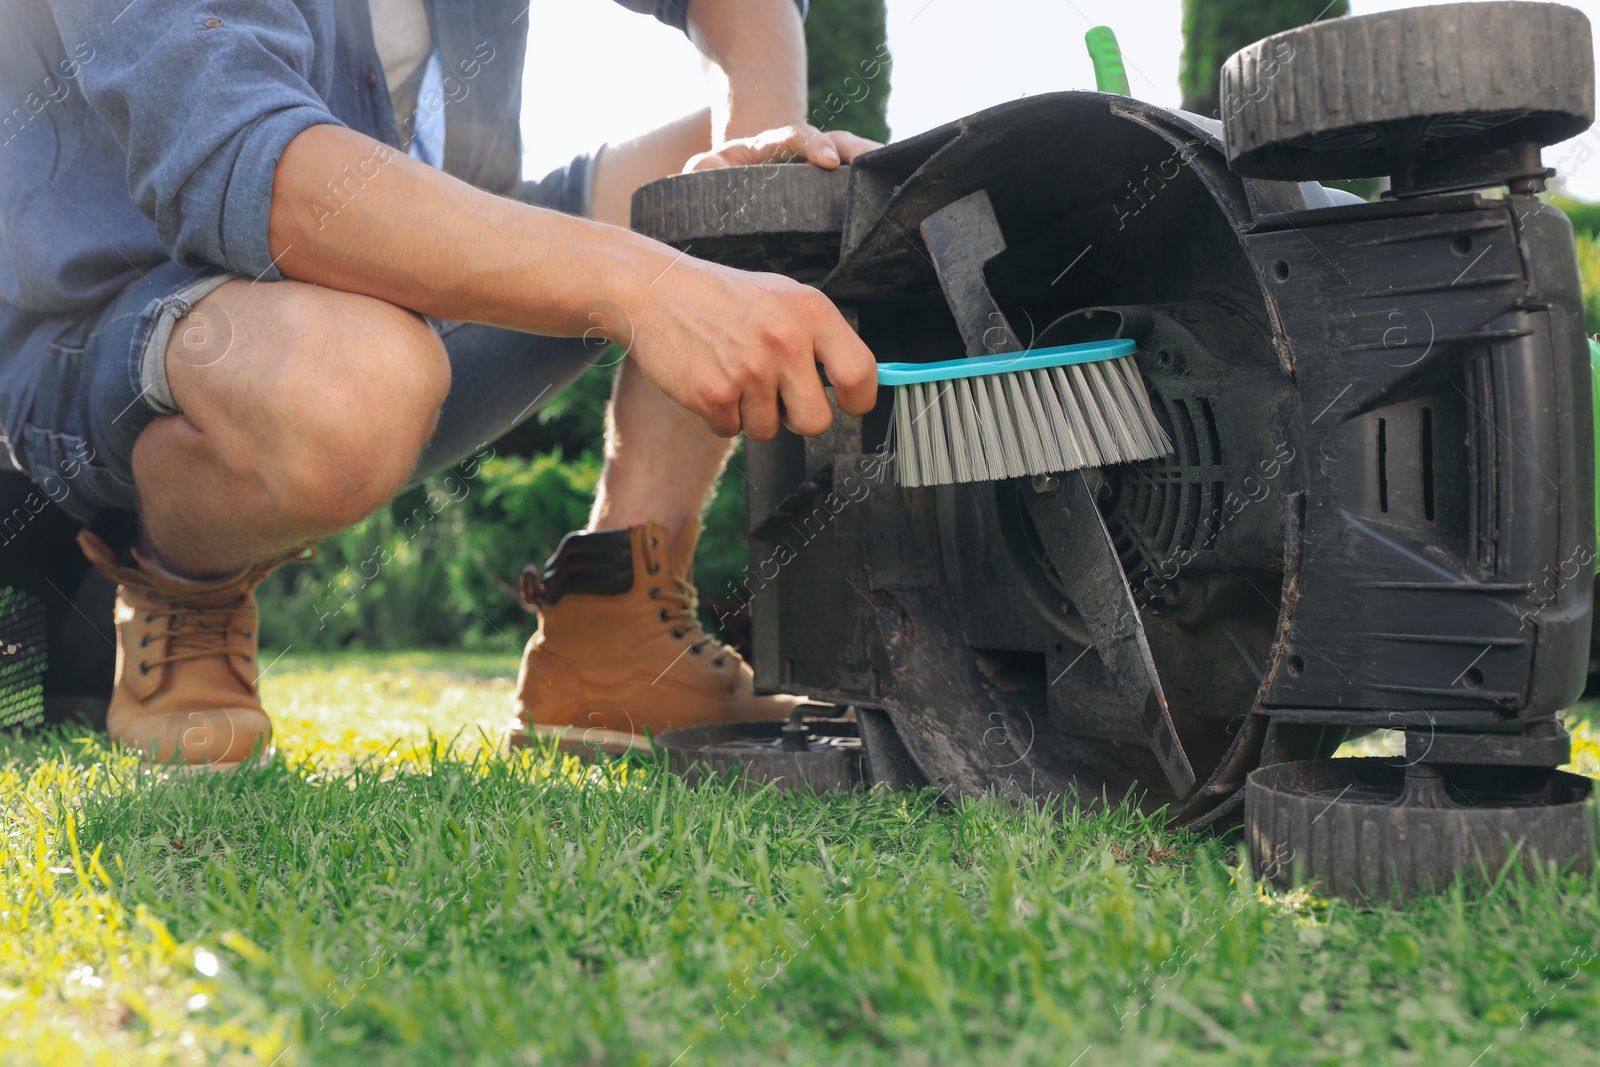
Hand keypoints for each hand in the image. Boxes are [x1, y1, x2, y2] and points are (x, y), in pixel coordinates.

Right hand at [624, 255, 876, 439]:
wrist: (654, 289)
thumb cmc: (724, 299)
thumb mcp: (782, 297)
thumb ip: (820, 336)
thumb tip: (862, 382)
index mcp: (810, 311)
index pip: (860, 374)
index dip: (857, 400)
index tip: (847, 403)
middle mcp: (785, 340)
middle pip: (816, 422)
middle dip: (797, 418)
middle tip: (776, 394)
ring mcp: (749, 369)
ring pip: (769, 430)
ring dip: (751, 413)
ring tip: (732, 372)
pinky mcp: (713, 393)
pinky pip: (731, 430)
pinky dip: (719, 413)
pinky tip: (709, 377)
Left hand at [684, 123, 881, 172]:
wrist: (733, 187)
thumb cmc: (720, 180)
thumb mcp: (705, 171)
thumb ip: (704, 168)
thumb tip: (712, 169)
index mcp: (771, 145)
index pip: (795, 135)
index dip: (813, 143)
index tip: (828, 161)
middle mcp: (802, 151)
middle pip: (837, 140)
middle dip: (856, 149)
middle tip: (875, 162)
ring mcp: (820, 168)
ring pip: (851, 158)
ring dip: (873, 164)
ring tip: (895, 175)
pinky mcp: (829, 189)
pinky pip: (855, 182)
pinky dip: (874, 185)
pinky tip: (891, 196)